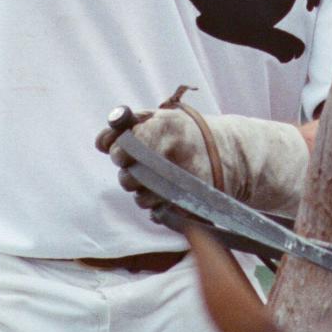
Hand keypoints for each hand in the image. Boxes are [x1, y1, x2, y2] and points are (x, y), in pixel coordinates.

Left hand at [96, 109, 309, 216]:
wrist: (230, 155)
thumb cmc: (186, 134)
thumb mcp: (160, 118)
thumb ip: (127, 126)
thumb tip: (101, 143)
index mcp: (164, 128)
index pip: (122, 149)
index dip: (119, 152)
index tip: (124, 152)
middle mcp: (173, 156)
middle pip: (127, 178)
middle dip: (129, 174)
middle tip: (142, 167)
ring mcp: (182, 183)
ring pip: (140, 199)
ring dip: (143, 191)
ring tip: (158, 179)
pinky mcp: (189, 205)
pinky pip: (156, 213)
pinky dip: (157, 205)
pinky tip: (168, 192)